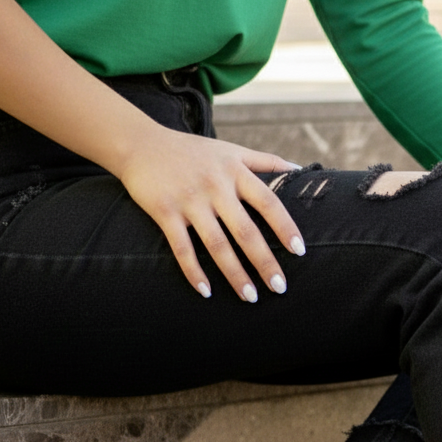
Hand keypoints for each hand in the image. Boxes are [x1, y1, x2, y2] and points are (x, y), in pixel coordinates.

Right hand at [116, 128, 303, 300]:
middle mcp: (215, 187)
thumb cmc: (193, 151)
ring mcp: (190, 201)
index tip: (299, 251)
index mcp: (235, 172)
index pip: (268, 202)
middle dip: (264, 262)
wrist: (142, 144)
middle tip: (280, 287)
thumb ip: (266, 160)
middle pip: (245, 230)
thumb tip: (299, 168)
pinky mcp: (165, 212)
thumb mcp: (231, 150)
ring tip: (250, 296)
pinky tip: (206, 292)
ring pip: (216, 245)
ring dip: (235, 274)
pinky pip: (182, 248)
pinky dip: (193, 271)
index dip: (285, 227)